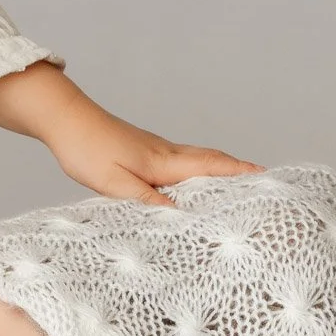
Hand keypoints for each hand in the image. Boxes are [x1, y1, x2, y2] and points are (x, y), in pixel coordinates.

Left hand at [0, 63, 264, 208]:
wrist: (63, 119)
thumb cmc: (85, 149)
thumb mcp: (114, 183)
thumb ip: (147, 200)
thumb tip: (181, 217)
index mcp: (164, 162)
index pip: (213, 167)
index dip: (242, 175)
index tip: (272, 182)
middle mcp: (166, 152)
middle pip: (213, 160)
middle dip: (241, 173)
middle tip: (268, 186)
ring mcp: (156, 149)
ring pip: (198, 159)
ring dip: (222, 170)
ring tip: (241, 186)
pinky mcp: (143, 150)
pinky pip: (182, 161)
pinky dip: (200, 169)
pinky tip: (194, 181)